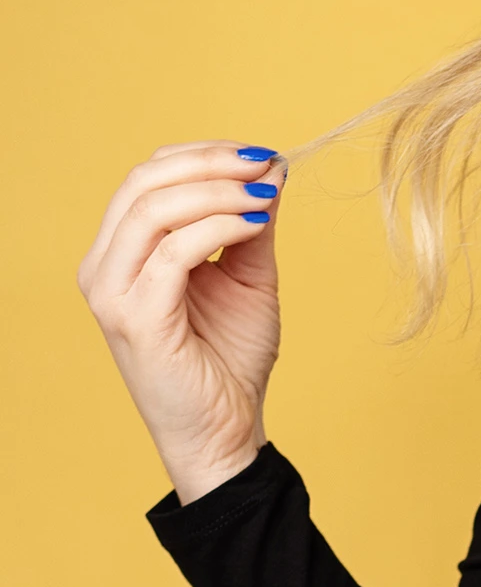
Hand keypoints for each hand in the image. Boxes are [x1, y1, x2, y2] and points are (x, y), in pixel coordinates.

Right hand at [78, 142, 285, 502]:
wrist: (225, 432)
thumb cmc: (229, 360)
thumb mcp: (248, 277)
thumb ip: (251, 224)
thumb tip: (270, 168)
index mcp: (121, 252)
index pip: (147, 177)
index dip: (202, 155)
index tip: (260, 155)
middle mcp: (104, 267)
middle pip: (143, 182)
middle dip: (209, 163)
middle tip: (263, 164)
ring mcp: (112, 293)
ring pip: (153, 209)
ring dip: (216, 191)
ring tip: (264, 194)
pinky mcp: (135, 318)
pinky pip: (174, 252)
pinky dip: (219, 228)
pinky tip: (256, 226)